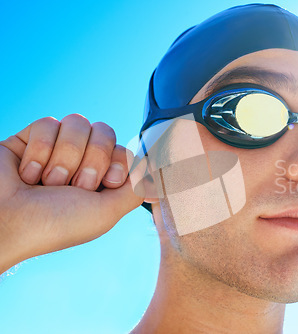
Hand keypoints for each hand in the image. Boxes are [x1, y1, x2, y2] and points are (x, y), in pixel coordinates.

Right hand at [0, 115, 143, 273]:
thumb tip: (157, 172)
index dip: (117, 161)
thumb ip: (135, 189)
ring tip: (47, 183)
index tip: (106, 182)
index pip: (123, 147)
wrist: (6, 223)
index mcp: (102, 179)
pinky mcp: (29, 139)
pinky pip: (46, 123)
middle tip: (72, 187)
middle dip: (90, 161)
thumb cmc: (56, 223)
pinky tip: (27, 174)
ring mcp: (56, 148)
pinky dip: (38, 151)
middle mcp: (82, 162)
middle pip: (104, 131)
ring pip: (76, 123)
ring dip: (64, 158)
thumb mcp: (106, 212)